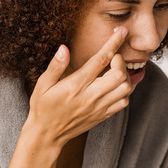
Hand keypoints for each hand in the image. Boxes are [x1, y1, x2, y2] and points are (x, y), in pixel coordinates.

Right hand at [24, 26, 130, 146]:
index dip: (113, 43)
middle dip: (120, 62)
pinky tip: (114, 86)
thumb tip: (63, 48)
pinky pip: (123, 102)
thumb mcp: (42, 85)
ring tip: (115, 71)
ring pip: (125, 90)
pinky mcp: (103, 115)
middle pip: (119, 76)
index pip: (100, 60)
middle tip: (112, 58)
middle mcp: (91, 96)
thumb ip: (55, 66)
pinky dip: (124, 91)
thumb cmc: (43, 107)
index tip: (122, 32)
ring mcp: (99, 107)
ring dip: (125, 77)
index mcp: (76, 85)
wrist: (47, 135)